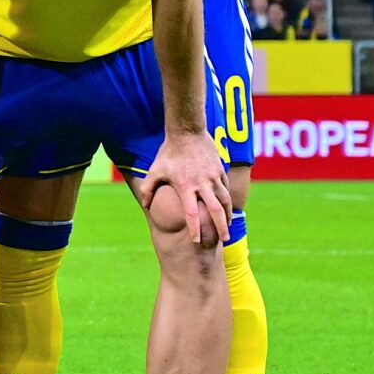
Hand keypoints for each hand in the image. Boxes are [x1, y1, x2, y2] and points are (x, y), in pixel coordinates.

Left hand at [143, 132, 231, 248]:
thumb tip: (145, 205)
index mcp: (185, 186)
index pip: (192, 213)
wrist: (187, 132)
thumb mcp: (155, 170)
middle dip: (220, 227)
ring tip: (227, 227)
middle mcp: (202, 184)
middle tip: (224, 240)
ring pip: (225, 200)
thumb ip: (148, 188)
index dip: (195, 229)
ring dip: (227, 215)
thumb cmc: (169, 152)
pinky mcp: (220, 170)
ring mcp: (213, 177)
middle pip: (215, 210)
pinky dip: (227, 201)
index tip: (197, 241)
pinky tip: (227, 209)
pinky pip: (225, 189)